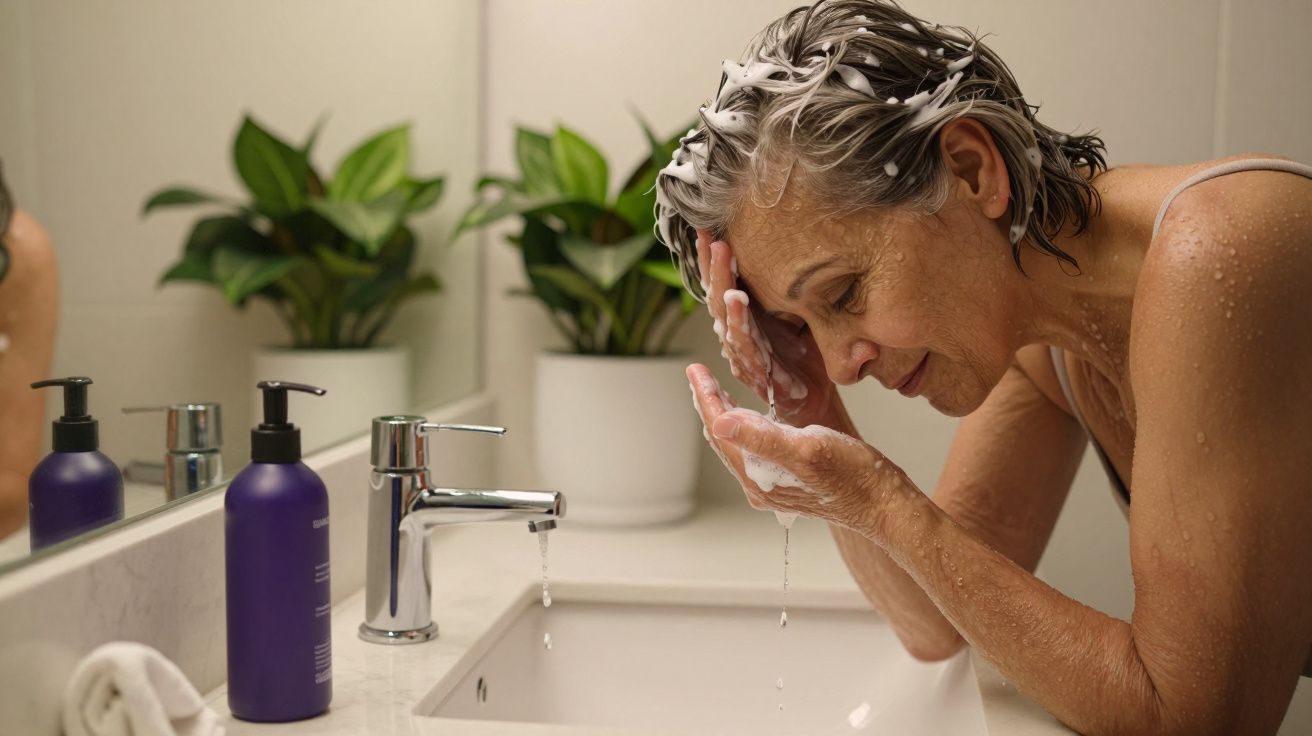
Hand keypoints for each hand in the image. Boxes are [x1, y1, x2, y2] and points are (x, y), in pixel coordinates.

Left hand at [687, 363, 909, 535]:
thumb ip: (762, 437)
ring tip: (715, 390)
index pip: (720, 430)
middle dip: (709, 405)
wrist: (883, 504)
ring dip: (724, 415)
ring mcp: (772, 486)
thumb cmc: (854, 475)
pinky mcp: (786, 483)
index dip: (707, 397)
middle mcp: (759, 485)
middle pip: (723, 439)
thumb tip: (721, 422)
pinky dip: (744, 427)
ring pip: (736, 445)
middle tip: (699, 375)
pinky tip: (749, 416)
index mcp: (759, 476)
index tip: (696, 370)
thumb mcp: (808, 448)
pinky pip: (752, 451)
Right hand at [695, 230, 841, 426]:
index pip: (725, 282)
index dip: (713, 256)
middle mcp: (738, 334)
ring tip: (721, 254)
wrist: (816, 404)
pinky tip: (738, 298)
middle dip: (711, 261)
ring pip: (726, 314)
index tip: (707, 224)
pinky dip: (740, 320)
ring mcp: (744, 353)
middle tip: (708, 232)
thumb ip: (794, 291)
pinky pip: (745, 342)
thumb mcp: (803, 315)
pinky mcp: (756, 373)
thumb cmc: (805, 360)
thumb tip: (806, 248)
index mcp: (746, 318)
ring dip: (722, 282)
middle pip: (718, 293)